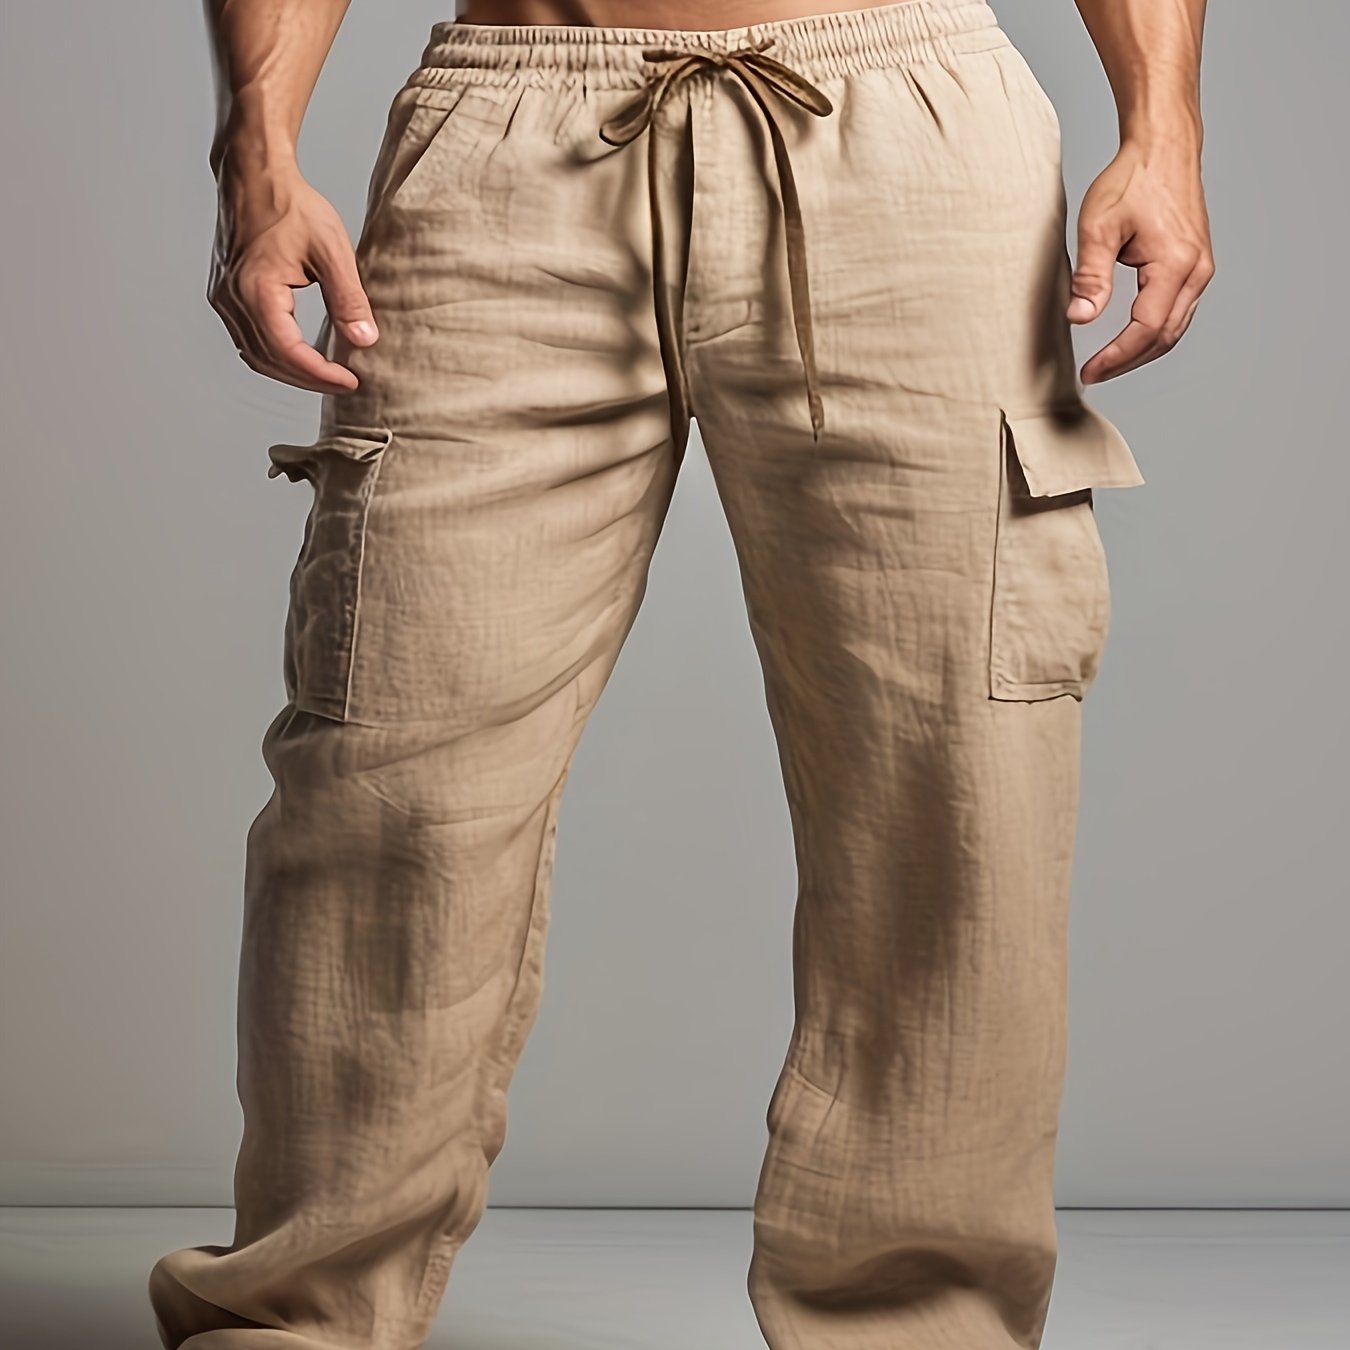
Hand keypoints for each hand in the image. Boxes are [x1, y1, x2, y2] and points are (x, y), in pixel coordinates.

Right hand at [208, 162, 377, 392]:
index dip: (320, 374)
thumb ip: (349, 298)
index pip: (288, 351)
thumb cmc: (290, 204)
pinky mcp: (227, 295)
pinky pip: (249, 340)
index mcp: (256, 289)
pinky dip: (276, 355)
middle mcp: (233, 299)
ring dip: (292, 372)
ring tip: (327, 375)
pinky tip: (301, 357)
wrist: (255, 175)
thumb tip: (365, 339)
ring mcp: (225, 298)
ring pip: (256, 355)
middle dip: (309, 379)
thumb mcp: (331, 250)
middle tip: (344, 383)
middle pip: (270, 361)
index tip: (350, 381)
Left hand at [1068, 137, 1214, 383]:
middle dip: (1128, 361)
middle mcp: (1197, 271)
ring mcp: (1200, 269)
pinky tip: (1129, 338)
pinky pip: (1177, 312)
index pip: (1145, 329)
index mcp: (1176, 264)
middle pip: (1164, 337)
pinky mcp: (1196, 265)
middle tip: (1094, 374)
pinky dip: (1154, 332)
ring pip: (1174, 328)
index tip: (1090, 371)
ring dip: (1142, 351)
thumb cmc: (1133, 179)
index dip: (1116, 356)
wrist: (1163, 147)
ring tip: (1108, 363)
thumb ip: (1091, 276)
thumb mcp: (1099, 227)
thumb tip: (1080, 317)